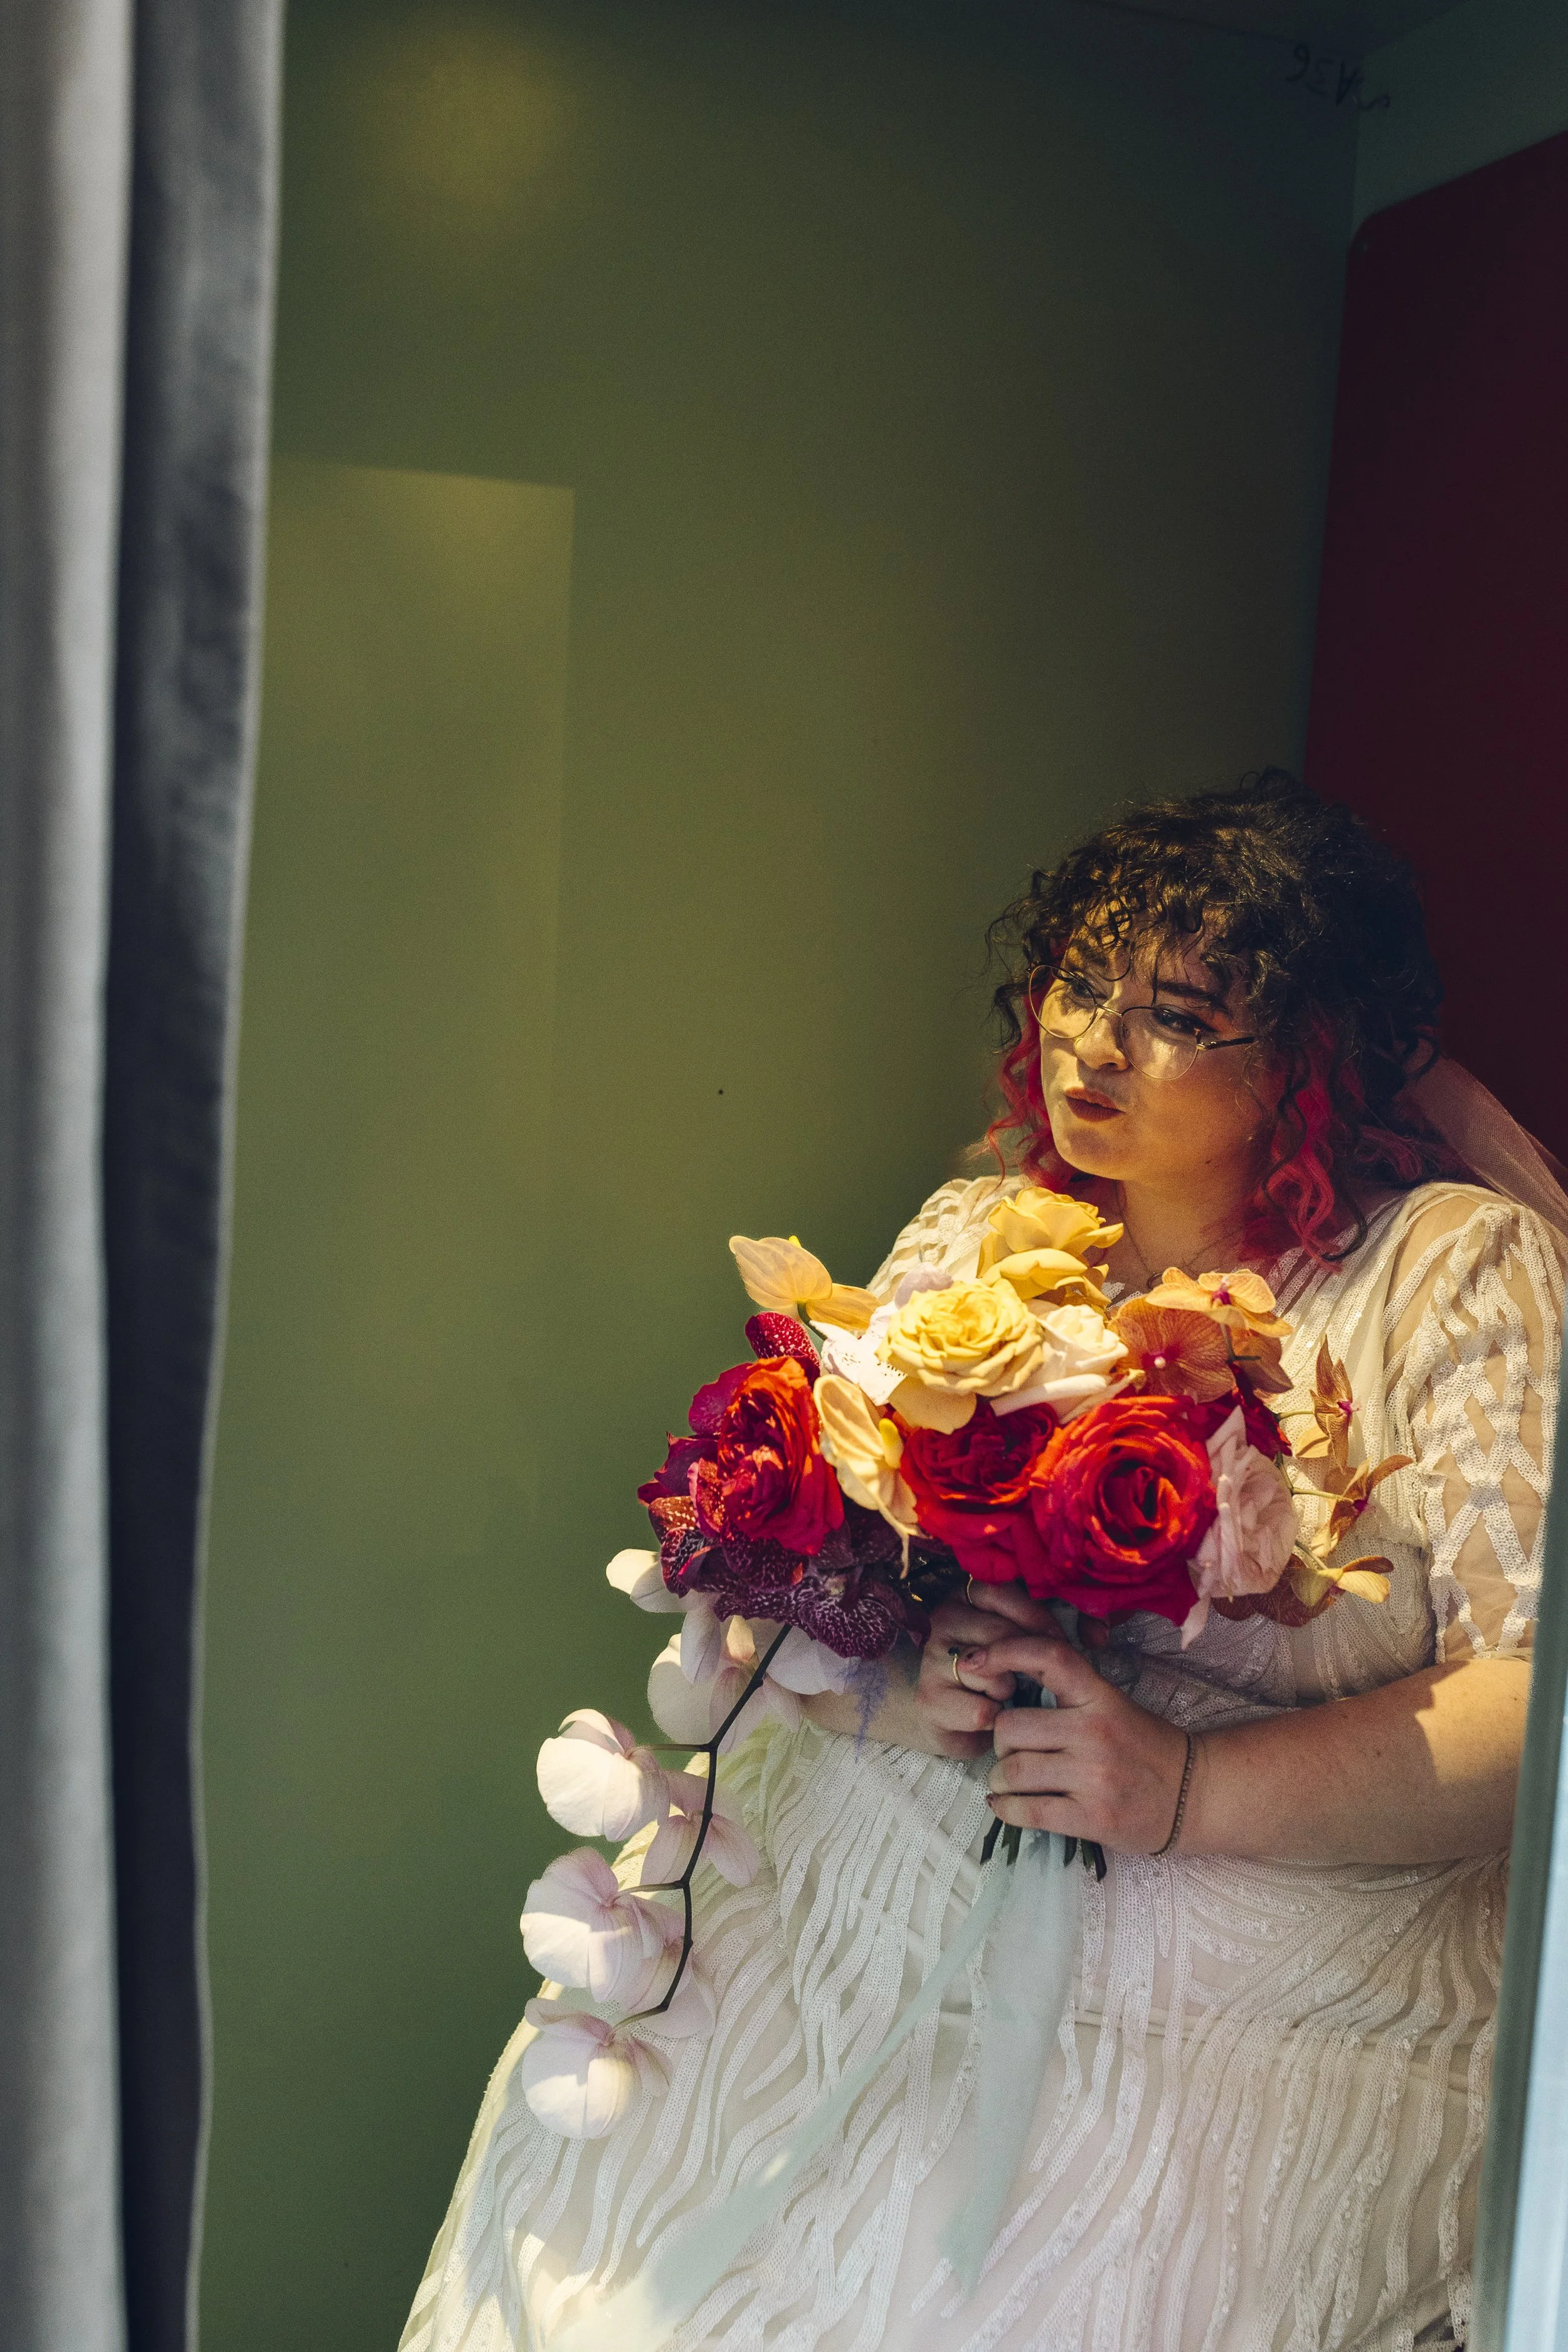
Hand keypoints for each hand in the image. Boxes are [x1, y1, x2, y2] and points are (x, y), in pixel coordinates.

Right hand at [907, 1582, 1062, 1761]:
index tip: (1057, 1645)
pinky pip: (979, 1710)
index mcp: (966, 1596)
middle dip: (1023, 1664)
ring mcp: (930, 1660)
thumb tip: (1098, 1634)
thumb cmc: (1000, 1676)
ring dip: (1005, 1691)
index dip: (1038, 1622)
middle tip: (1027, 1679)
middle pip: (999, 1635)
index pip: (1004, 1594)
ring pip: (989, 1673)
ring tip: (1002, 1696)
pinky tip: (989, 1717)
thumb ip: (1058, 1631)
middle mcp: (942, 1620)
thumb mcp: (1026, 1644)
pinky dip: (993, 1719)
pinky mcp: (928, 1701)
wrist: (956, 1719)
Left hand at [976, 1633, 1190, 1852]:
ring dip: (1000, 1780)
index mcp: (1100, 1697)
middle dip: (999, 1741)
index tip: (975, 1662)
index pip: (1048, 1658)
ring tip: (1010, 1781)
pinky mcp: (1092, 1818)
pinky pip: (1027, 1812)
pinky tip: (1006, 1806)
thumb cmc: (1145, 1746)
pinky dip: (1006, 1810)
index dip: (1005, 1652)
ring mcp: (1094, 1777)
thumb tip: (1003, 1683)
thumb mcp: (1112, 1705)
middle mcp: (1095, 1732)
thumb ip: (1067, 1695)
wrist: (1194, 1795)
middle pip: (1011, 1726)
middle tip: (1010, 1749)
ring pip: (1013, 1772)